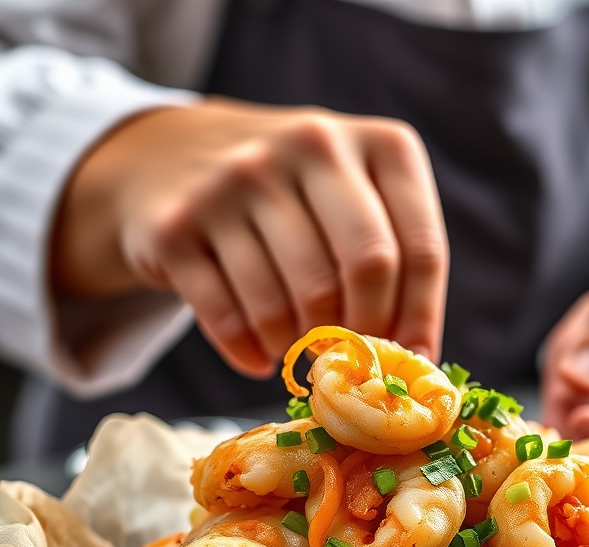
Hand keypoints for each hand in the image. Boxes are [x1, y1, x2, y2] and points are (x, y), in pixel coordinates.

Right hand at [51, 99, 448, 376]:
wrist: (169, 156)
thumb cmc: (291, 197)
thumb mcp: (353, 200)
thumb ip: (392, 262)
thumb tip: (417, 361)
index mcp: (376, 143)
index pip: (419, 250)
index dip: (419, 321)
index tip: (410, 361)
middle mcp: (309, 144)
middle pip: (364, 270)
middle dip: (362, 334)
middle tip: (347, 360)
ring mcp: (235, 180)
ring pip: (292, 304)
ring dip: (299, 348)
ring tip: (297, 350)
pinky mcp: (176, 225)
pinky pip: (229, 320)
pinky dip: (250, 353)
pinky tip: (258, 356)